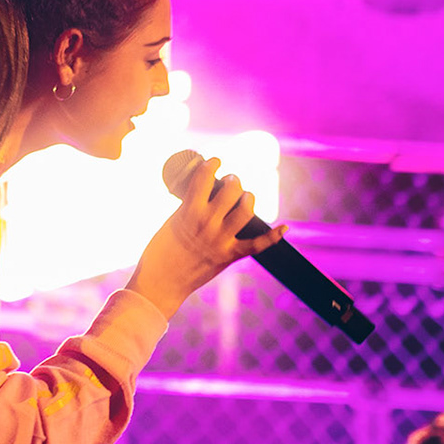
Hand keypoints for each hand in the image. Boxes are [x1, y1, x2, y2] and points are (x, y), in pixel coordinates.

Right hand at [125, 156, 284, 319]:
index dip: (212, 164)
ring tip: (245, 196)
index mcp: (188, 212)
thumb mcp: (171, 222)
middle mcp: (207, 224)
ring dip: (248, 198)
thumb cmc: (160, 252)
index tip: (215, 161)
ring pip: (245, 210)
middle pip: (230, 191)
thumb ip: (188, 207)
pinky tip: (284, 227)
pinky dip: (273, 236)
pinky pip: (257, 245)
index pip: (204, 178)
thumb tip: (203, 193)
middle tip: (230, 181)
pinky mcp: (229, 256)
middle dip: (233, 181)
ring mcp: (220, 241)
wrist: (161, 282)